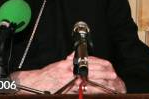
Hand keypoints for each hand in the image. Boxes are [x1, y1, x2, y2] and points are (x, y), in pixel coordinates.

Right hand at [10, 54, 126, 93]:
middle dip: (104, 75)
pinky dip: (91, 92)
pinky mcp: (68, 91)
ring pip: (89, 83)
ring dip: (100, 84)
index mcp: (71, 65)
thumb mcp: (59, 64)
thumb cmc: (46, 74)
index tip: (109, 67)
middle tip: (113, 76)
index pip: (90, 63)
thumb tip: (74, 55)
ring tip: (110, 86)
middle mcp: (72, 73)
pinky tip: (97, 92)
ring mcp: (70, 83)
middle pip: (92, 73)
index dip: (101, 65)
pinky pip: (82, 91)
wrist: (35, 83)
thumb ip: (69, 60)